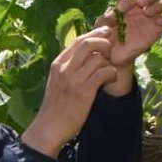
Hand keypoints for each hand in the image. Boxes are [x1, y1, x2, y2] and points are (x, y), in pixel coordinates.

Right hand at [20, 32, 118, 158]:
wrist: (49, 127)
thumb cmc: (55, 106)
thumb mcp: (57, 82)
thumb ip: (68, 68)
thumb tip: (84, 56)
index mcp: (57, 64)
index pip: (77, 41)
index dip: (93, 34)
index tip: (104, 34)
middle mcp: (64, 68)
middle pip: (87, 43)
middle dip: (103, 41)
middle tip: (112, 46)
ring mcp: (74, 79)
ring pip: (98, 58)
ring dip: (109, 61)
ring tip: (110, 69)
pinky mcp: (84, 91)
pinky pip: (103, 73)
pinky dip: (111, 73)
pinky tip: (111, 78)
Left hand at [94, 0, 161, 92]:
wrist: (114, 57)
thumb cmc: (107, 38)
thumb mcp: (101, 27)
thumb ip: (106, 18)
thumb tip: (116, 12)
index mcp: (128, 5)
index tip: (122, 8)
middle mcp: (142, 9)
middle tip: (141, 3)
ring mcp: (151, 18)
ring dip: (157, 4)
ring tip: (147, 13)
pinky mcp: (158, 29)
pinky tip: (158, 22)